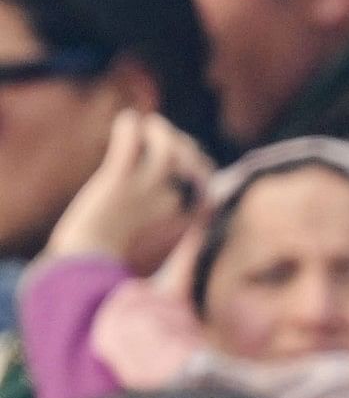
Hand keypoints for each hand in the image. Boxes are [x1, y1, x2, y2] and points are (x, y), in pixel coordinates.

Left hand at [43, 110, 211, 274]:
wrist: (89, 275)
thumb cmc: (125, 273)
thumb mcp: (168, 260)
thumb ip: (185, 243)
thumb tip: (196, 227)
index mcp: (193, 222)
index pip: (210, 183)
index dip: (201, 167)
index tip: (188, 162)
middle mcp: (177, 202)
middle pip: (195, 159)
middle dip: (186, 147)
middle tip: (164, 140)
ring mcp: (149, 189)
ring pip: (169, 144)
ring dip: (161, 130)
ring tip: (151, 126)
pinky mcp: (118, 180)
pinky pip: (131, 140)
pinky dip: (131, 127)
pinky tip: (127, 122)